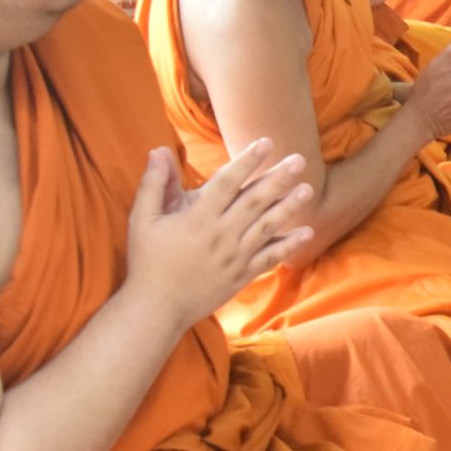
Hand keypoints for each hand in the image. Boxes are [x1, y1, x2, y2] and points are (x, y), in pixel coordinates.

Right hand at [125, 140, 312, 326]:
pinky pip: (270, 258)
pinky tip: (307, 232)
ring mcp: (234, 256)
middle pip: (254, 201)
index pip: (227, 182)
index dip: (247, 161)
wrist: (156, 308)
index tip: (265, 142)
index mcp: (197, 218)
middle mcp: (221, 235)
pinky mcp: (242, 275)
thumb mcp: (142, 220)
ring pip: (267, 227)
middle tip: (299, 159)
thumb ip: (154, 183)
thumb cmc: (146, 261)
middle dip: (278, 178)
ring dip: (289, 207)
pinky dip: (289, 245)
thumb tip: (158, 149)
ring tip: (308, 188)